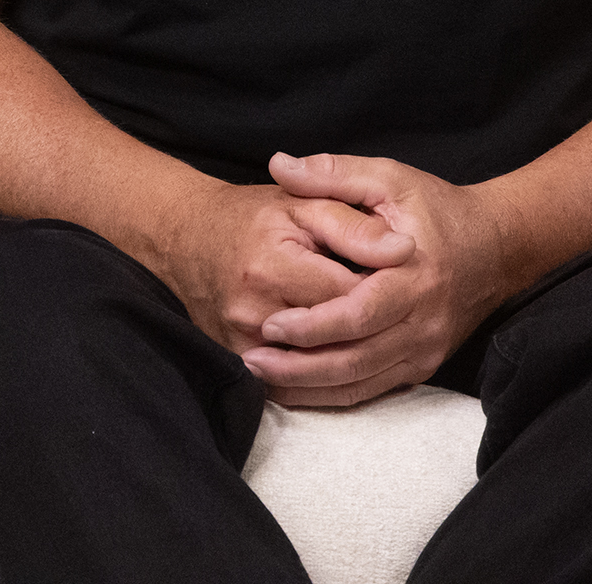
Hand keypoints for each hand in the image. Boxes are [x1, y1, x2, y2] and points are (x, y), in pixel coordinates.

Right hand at [140, 170, 412, 362]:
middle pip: (341, 338)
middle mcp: (252, 309)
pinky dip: (327, 381)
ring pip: (323, 368)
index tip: (404, 283)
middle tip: (398, 315)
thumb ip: (354, 226)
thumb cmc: (252, 218)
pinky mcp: (237, 360)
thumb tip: (405, 249)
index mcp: (272, 264)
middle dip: (378, 329)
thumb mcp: (306, 204)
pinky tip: (348, 361)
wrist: (187, 237)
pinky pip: (295, 387)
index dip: (388, 292)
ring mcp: (242, 342)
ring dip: (358, 357)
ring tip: (379, 336)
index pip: (353, 297)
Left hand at [239, 152, 522, 408]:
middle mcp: (423, 321)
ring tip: (263, 378)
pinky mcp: (423, 364)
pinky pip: (375, 388)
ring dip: (312, 386)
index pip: (359, 313)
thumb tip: (279, 164)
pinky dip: (334, 394)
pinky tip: (297, 389)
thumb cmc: (437, 210)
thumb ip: (333, 173)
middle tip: (253, 360)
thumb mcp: (389, 178)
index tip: (269, 325)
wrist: (499, 248)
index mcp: (413, 276)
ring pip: (363, 381)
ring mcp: (426, 348)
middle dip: (301, 365)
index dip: (313, 325)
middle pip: (357, 357)